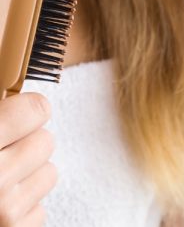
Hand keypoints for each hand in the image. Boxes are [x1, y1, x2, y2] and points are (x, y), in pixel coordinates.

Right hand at [0, 92, 56, 225]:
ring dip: (28, 176)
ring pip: (49, 174)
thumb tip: (36, 103)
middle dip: (27, 145)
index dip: (30, 110)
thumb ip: (1, 117)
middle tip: (2, 153)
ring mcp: (6, 210)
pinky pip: (40, 208)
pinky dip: (24, 207)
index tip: (23, 114)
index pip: (37, 110)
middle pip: (47, 141)